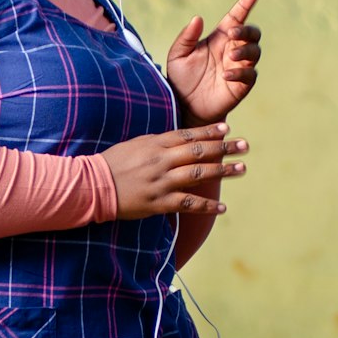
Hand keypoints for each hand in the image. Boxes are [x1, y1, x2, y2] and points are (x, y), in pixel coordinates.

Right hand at [101, 123, 247, 220]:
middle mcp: (161, 161)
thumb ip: (157, 143)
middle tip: (245, 146)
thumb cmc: (111, 165)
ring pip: (198, 175)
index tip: (228, 130)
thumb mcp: (134, 145)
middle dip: (224, 148)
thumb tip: (178, 140)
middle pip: (199, 152)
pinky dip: (206, 206)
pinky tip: (222, 207)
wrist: (92, 187)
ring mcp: (161, 182)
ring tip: (241, 169)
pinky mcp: (158, 202)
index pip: (188, 135)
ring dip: (222, 171)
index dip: (210, 132)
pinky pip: (188, 204)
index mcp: (155, 144)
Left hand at [166, 0, 260, 124]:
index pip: (236, 17)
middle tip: (232, 34)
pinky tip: (226, 75)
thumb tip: (197, 18)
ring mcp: (239, 67)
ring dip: (245, 51)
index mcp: (219, 38)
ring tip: (230, 56)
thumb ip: (186, 37)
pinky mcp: (241, 85)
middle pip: (252, 33)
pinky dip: (240, 73)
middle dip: (246, 30)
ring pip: (255, 52)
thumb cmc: (181, 79)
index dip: (245, 4)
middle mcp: (232, 50)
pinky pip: (249, 75)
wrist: (184, 107)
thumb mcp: (178, 55)